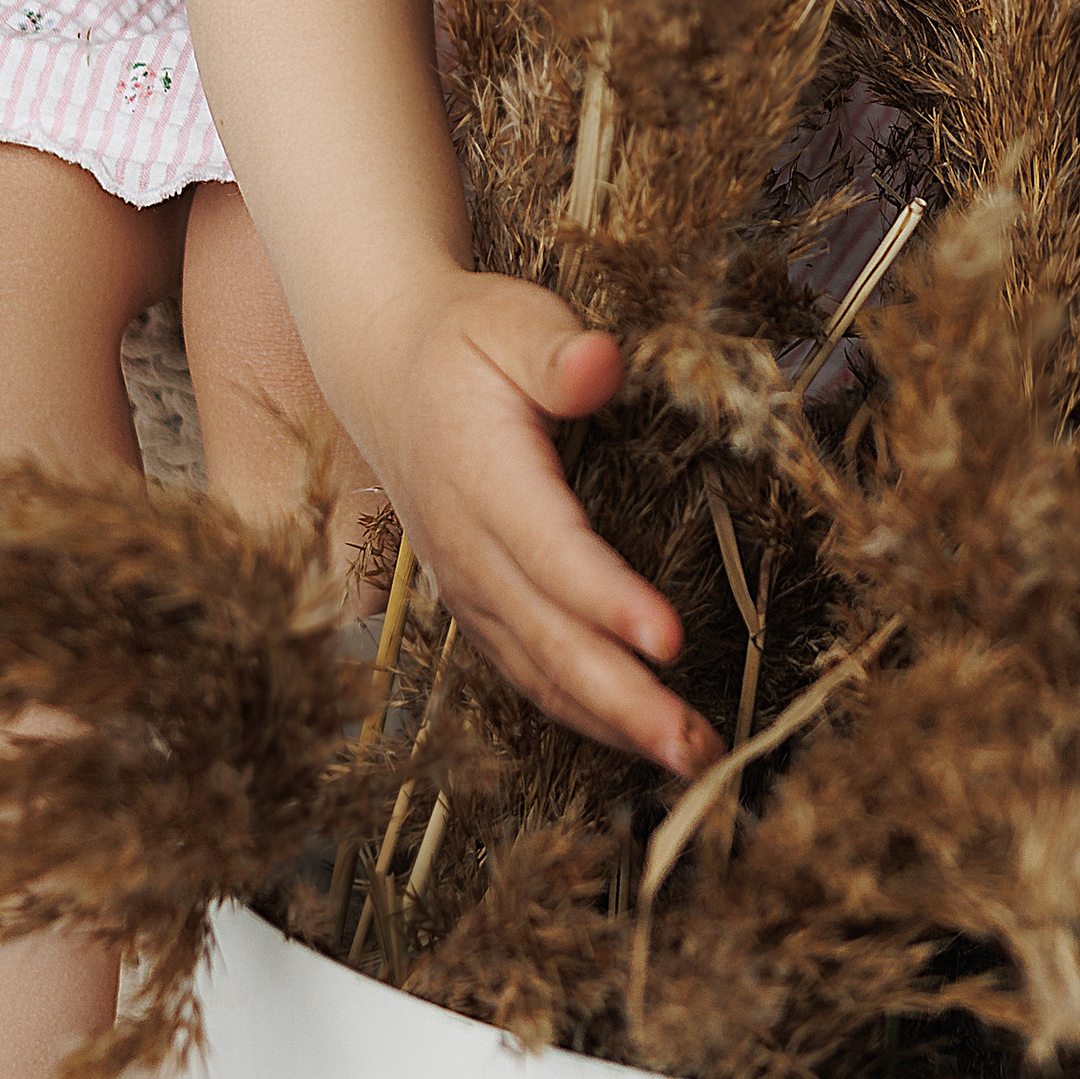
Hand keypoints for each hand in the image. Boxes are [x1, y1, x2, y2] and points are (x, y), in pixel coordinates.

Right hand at [349, 267, 720, 781]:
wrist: (383, 367)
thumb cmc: (465, 338)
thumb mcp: (510, 319)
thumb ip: (554, 349)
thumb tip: (600, 364)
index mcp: (480, 475)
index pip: (549, 551)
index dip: (607, 601)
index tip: (668, 640)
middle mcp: (466, 546)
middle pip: (547, 637)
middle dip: (623, 700)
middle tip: (696, 746)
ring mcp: (465, 584)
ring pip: (537, 670)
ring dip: (611, 723)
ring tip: (690, 759)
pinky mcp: (475, 602)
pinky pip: (527, 670)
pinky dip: (580, 711)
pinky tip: (633, 735)